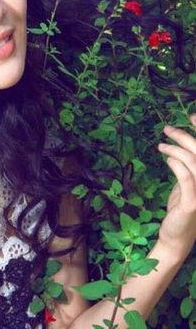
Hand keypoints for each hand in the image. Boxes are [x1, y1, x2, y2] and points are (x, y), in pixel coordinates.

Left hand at [156, 113, 195, 258]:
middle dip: (185, 136)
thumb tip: (177, 148)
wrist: (177, 236)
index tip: (191, 115)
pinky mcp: (194, 202)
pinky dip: (176, 164)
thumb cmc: (182, 208)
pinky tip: (167, 159)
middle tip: (167, 129)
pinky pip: (187, 177)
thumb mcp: (186, 184)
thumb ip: (187, 167)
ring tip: (160, 145)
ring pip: (194, 161)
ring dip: (176, 149)